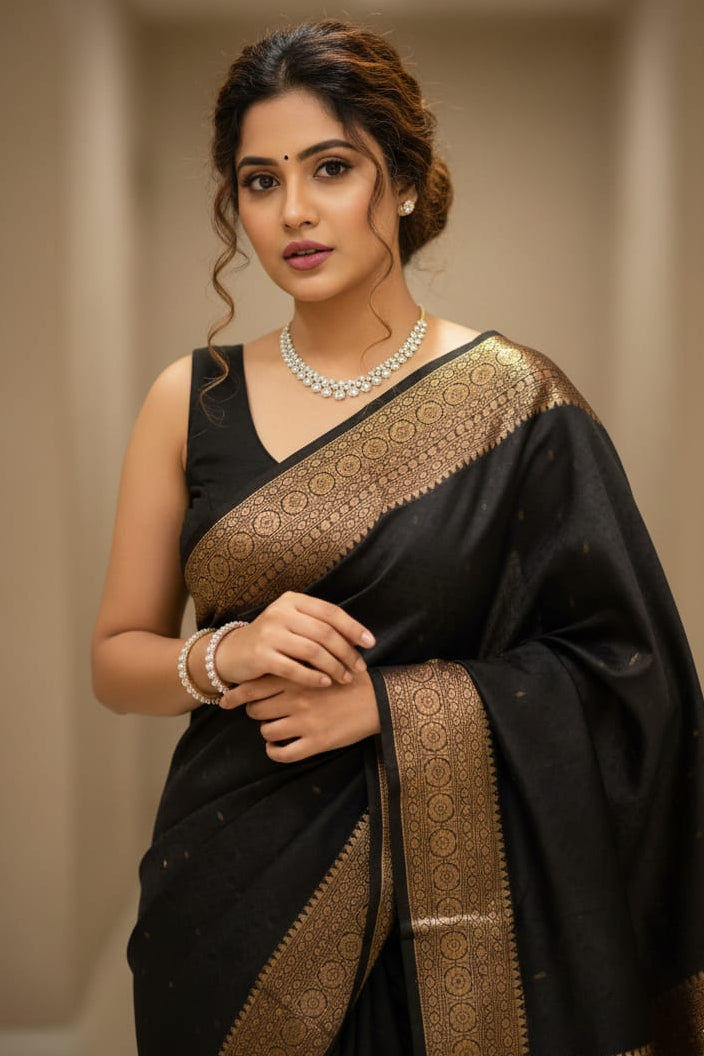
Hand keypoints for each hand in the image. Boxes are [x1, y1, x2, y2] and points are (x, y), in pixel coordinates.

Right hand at [215, 591, 374, 688]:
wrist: (231, 653)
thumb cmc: (271, 640)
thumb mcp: (293, 624)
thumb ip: (319, 626)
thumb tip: (357, 639)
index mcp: (292, 601)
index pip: (330, 612)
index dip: (353, 628)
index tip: (370, 644)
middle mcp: (280, 612)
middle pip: (324, 633)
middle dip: (346, 652)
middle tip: (359, 668)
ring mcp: (269, 633)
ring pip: (312, 651)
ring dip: (333, 667)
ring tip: (345, 678)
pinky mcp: (260, 655)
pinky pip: (294, 668)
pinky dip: (313, 677)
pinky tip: (325, 683)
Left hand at [220, 668, 379, 762]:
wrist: (378, 699)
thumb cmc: (350, 678)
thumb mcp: (321, 662)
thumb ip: (296, 665)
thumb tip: (271, 666)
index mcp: (296, 677)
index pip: (253, 686)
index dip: (235, 695)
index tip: (225, 701)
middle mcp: (296, 699)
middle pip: (256, 710)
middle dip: (255, 712)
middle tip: (263, 711)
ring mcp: (305, 722)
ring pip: (267, 731)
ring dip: (267, 730)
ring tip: (276, 726)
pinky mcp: (316, 742)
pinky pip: (283, 753)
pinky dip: (275, 751)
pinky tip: (278, 747)